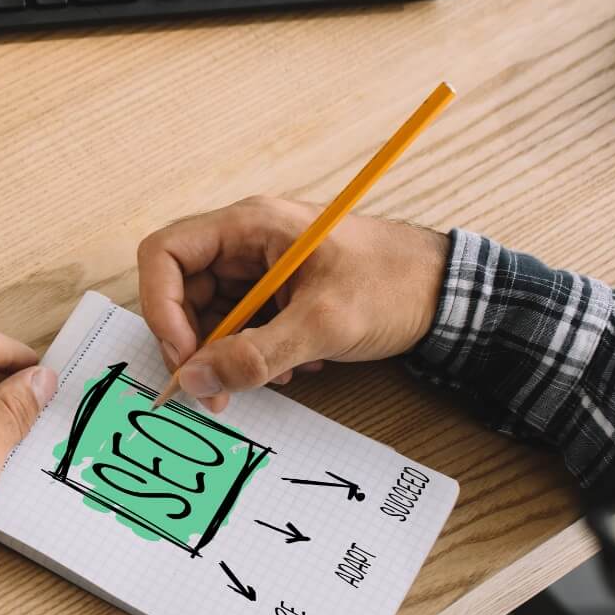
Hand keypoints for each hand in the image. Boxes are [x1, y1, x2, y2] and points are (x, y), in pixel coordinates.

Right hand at [136, 196, 448, 412]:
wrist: (452, 292)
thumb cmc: (394, 287)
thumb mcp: (323, 324)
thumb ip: (255, 355)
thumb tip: (193, 381)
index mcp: (248, 225)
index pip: (165, 254)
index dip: (162, 307)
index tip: (185, 356)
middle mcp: (245, 240)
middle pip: (182, 290)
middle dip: (194, 344)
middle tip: (216, 389)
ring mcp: (260, 266)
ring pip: (209, 314)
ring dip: (229, 353)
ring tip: (276, 375)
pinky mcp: (276, 291)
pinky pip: (240, 324)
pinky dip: (255, 352)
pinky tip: (295, 366)